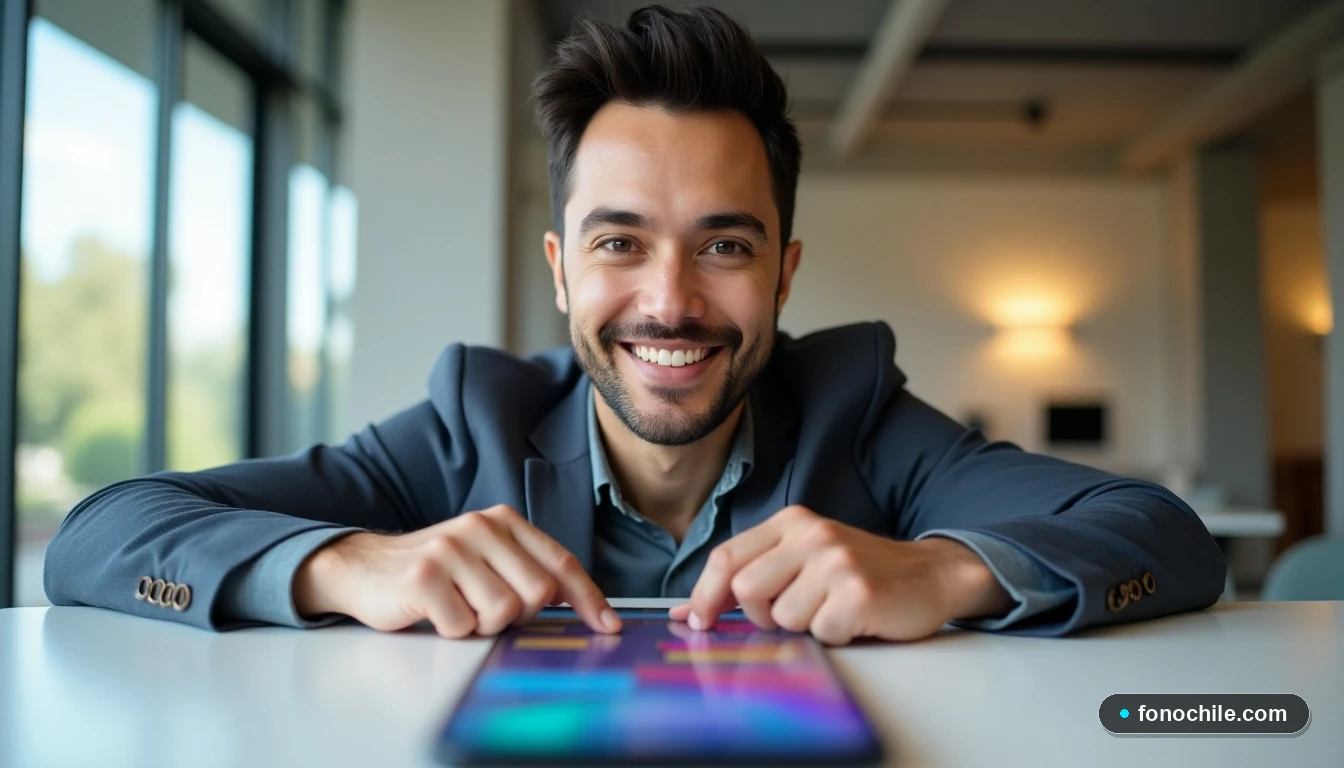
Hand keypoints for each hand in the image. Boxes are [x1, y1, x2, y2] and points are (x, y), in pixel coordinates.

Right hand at [294, 504, 620, 637]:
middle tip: (485, 609)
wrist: (364, 567)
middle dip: (517, 615)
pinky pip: (463, 626)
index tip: (609, 626)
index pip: (560, 563)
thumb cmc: (435, 570)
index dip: (589, 598)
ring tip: (458, 607)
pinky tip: (434, 613)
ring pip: (502, 613)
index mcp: (503, 521)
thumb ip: (526, 571)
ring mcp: (451, 550)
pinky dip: (452, 630)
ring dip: (481, 624)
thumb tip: (580, 606)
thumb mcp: (485, 557)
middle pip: (537, 594)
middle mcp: (480, 528)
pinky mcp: (424, 577)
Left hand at [669, 505, 1011, 643]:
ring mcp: (836, 562)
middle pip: (747, 590)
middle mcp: (811, 535)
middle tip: (793, 616)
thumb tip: (687, 610)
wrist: (930, 575)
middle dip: (762, 617)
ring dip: (804, 627)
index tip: (698, 622)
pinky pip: (820, 632)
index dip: (705, 595)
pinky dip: (834, 636)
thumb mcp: (802, 561)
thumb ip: (749, 577)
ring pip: (782, 617)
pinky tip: (854, 620)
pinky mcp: (858, 592)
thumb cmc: (857, 574)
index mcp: (791, 523)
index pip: (727, 558)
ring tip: (831, 612)